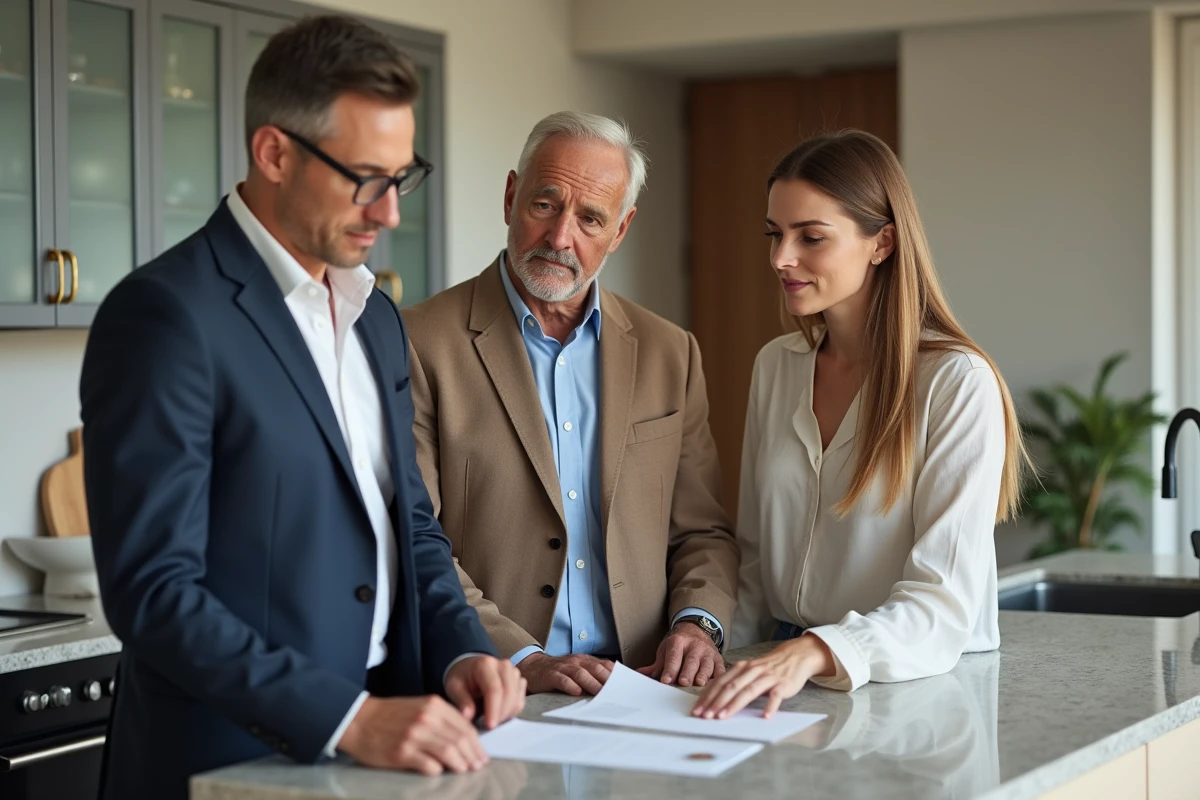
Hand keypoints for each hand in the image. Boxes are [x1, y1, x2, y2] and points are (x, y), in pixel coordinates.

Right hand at [337, 694, 486, 775]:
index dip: (476, 743)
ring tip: (464, 771)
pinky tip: (441, 773)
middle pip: (460, 740)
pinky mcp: (402, 752)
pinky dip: (438, 770)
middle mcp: (427, 718)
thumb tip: (464, 739)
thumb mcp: (420, 707)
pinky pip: (429, 765)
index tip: (481, 754)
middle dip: (473, 756)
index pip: (465, 726)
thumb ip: (442, 719)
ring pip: (449, 752)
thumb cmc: (390, 715)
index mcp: (434, 705)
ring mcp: (414, 736)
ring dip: (460, 764)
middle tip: (477, 766)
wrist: (358, 720)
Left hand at [444, 655, 525, 730]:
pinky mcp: (519, 681)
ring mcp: (514, 672)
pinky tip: (498, 715)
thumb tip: (468, 716)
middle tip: (489, 728)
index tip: (489, 726)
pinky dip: (511, 712)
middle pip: (508, 693)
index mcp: (485, 664)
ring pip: (516, 699)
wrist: (471, 668)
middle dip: (500, 714)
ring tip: (490, 720)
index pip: (494, 689)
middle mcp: (503, 665)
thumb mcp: (454, 687)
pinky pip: (520, 701)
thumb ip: (462, 701)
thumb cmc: (462, 679)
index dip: (493, 709)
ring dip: (506, 714)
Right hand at [518, 652, 613, 694]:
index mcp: (585, 661)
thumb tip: (614, 688)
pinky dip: (570, 685)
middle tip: (617, 693)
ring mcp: (563, 668)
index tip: (626, 686)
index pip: (605, 665)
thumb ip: (593, 676)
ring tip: (600, 694)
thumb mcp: (578, 671)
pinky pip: (562, 680)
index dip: (616, 675)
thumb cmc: (559, 673)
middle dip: (606, 680)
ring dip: (592, 683)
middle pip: (595, 669)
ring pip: (580, 674)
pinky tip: (576, 692)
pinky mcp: (550, 675)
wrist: (532, 668)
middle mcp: (576, 662)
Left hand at [637, 622, 723, 686]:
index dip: (670, 669)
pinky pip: (720, 669)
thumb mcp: (665, 651)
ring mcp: (707, 652)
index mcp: (678, 642)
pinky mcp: (718, 659)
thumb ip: (654, 666)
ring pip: (706, 665)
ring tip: (699, 684)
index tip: (666, 680)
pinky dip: (718, 677)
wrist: (696, 630)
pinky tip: (715, 685)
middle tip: (683, 682)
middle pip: (691, 661)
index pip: (673, 657)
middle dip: (687, 672)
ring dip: (703, 675)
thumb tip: (639, 675)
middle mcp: (694, 646)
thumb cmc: (678, 645)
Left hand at [691, 634, 834, 718]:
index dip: (708, 696)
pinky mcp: (783, 684)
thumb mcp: (749, 671)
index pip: (720, 682)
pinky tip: (765, 716)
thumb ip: (735, 682)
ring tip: (723, 717)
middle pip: (731, 687)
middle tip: (705, 716)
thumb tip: (715, 699)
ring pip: (749, 690)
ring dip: (734, 704)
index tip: (697, 710)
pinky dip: (770, 705)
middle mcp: (752, 670)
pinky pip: (775, 695)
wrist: (795, 656)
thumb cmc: (769, 667)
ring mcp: (768, 677)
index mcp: (741, 667)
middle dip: (716, 702)